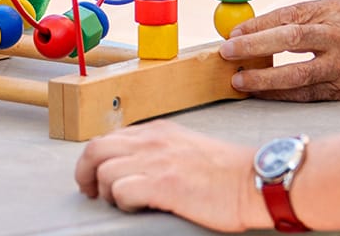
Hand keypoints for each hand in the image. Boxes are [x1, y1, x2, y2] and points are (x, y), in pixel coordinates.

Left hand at [76, 123, 266, 230]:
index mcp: (158, 131)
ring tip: (124, 203)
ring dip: (106, 192)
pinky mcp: (162, 184)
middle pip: (95, 149)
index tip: (94, 177)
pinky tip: (139, 207)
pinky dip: (123, 203)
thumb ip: (160, 150)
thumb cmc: (227, 171)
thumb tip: (137, 165)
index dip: (95, 159)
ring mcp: (156, 161)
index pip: (109, 137)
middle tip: (90, 192)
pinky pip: (121, 191)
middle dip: (84, 173)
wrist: (255, 179)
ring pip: (103, 171)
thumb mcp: (188, 146)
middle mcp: (152, 141)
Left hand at [218, 0, 339, 100]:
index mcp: (337, 10)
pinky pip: (308, 94)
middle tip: (227, 52)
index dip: (258, 24)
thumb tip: (261, 26)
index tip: (233, 32)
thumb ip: (307, 13)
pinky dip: (283, 95)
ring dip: (265, 80)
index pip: (290, 15)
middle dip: (255, 46)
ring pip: (298, 74)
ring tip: (240, 80)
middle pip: (291, 39)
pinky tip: (262, 94)